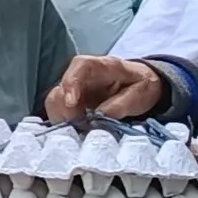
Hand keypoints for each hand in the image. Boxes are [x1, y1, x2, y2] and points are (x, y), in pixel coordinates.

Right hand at [44, 56, 164, 121]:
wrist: (141, 84)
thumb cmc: (141, 85)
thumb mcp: (140, 93)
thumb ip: (121, 104)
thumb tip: (99, 117)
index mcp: (103, 66)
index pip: (81, 66)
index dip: (71, 82)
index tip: (72, 102)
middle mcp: (83, 74)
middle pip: (60, 87)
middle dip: (65, 110)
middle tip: (80, 126)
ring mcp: (75, 88)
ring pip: (55, 101)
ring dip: (62, 119)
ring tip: (79, 130)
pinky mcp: (72, 102)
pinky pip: (58, 111)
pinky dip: (63, 122)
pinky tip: (77, 130)